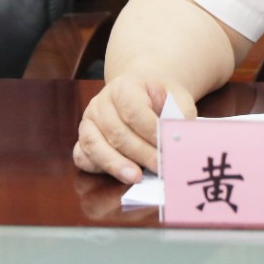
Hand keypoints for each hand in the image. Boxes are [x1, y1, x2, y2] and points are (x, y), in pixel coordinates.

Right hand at [73, 74, 196, 183]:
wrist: (142, 93)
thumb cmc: (160, 99)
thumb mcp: (176, 98)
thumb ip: (180, 116)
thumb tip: (180, 141)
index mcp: (124, 86)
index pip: (134, 111)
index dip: (150, 132)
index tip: (166, 147)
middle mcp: (101, 102)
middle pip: (117, 133)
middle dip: (141, 153)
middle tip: (160, 167)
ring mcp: (88, 121)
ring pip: (96, 146)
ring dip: (117, 164)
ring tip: (136, 177)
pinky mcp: (83, 139)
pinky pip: (82, 156)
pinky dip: (97, 167)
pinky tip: (117, 174)